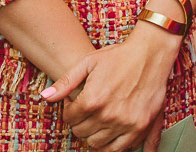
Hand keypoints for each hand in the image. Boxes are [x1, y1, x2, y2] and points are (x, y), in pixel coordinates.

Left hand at [42, 24, 177, 151]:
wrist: (150, 53)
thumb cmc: (118, 56)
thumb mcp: (88, 62)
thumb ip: (65, 82)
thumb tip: (45, 98)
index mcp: (93, 99)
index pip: (69, 119)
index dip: (69, 111)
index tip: (75, 104)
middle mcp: (108, 115)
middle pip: (82, 133)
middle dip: (80, 123)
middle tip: (87, 111)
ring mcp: (126, 123)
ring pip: (98, 145)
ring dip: (94, 135)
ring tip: (98, 121)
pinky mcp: (141, 127)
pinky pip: (121, 149)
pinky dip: (113, 145)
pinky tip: (111, 133)